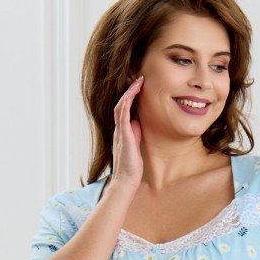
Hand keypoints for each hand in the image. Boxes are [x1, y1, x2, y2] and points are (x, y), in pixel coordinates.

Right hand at [110, 75, 143, 190]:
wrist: (125, 181)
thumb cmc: (131, 167)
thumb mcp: (135, 146)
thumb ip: (135, 134)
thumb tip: (137, 122)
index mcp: (122, 132)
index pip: (124, 109)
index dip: (131, 97)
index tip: (139, 87)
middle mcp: (119, 130)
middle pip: (121, 104)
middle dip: (130, 90)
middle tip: (138, 78)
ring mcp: (120, 132)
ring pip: (121, 106)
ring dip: (129, 93)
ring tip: (137, 82)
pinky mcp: (123, 136)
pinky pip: (122, 115)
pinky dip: (126, 103)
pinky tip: (131, 94)